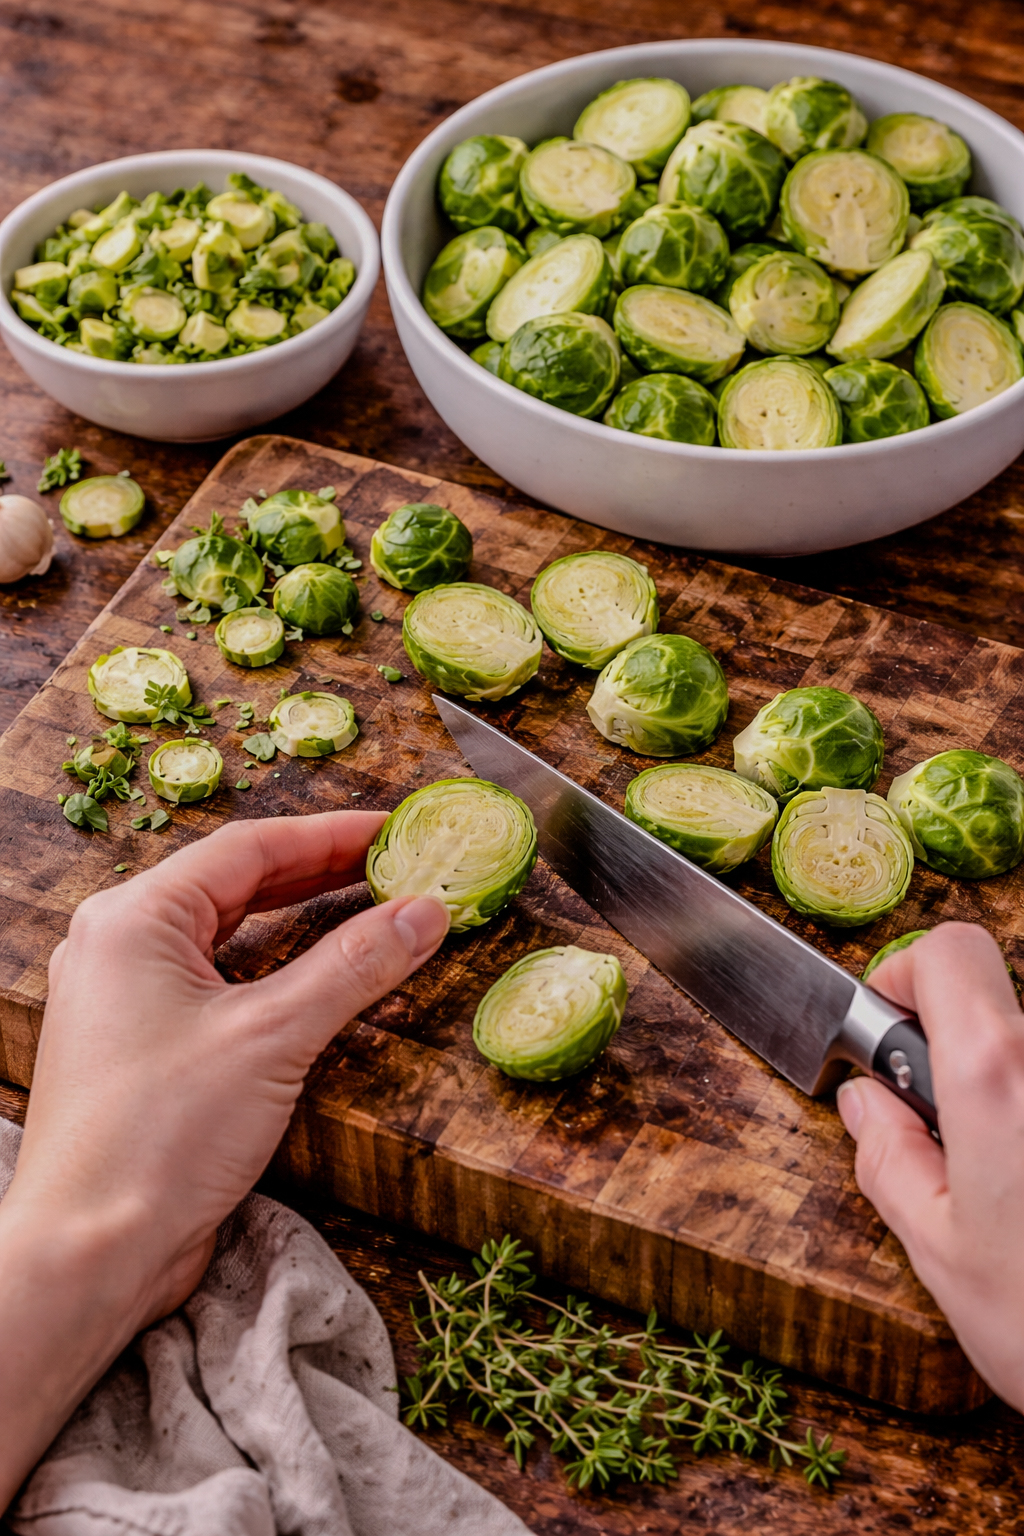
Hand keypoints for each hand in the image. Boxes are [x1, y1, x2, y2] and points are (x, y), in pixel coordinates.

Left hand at [0, 811, 448, 1508]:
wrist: (88, 1254)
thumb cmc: (156, 1138)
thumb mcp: (271, 1037)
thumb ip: (353, 966)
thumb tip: (423, 914)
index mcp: (133, 919)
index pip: (248, 848)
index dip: (330, 833)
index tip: (393, 829)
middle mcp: (120, 946)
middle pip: (237, 884)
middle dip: (319, 871)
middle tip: (392, 861)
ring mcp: (127, 999)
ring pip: (229, 935)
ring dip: (300, 920)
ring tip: (369, 905)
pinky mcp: (144, 1048)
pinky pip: (220, 984)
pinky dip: (276, 971)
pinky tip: (323, 977)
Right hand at [837, 922, 1023, 1409]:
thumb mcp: (938, 1250)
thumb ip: (888, 1157)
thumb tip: (866, 1102)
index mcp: (997, 1075)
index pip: (950, 950)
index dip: (908, 977)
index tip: (893, 1036)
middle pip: (999, 1003)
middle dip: (958, 1050)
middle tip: (947, 1134)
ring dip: (1012, 1097)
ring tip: (1012, 1188)